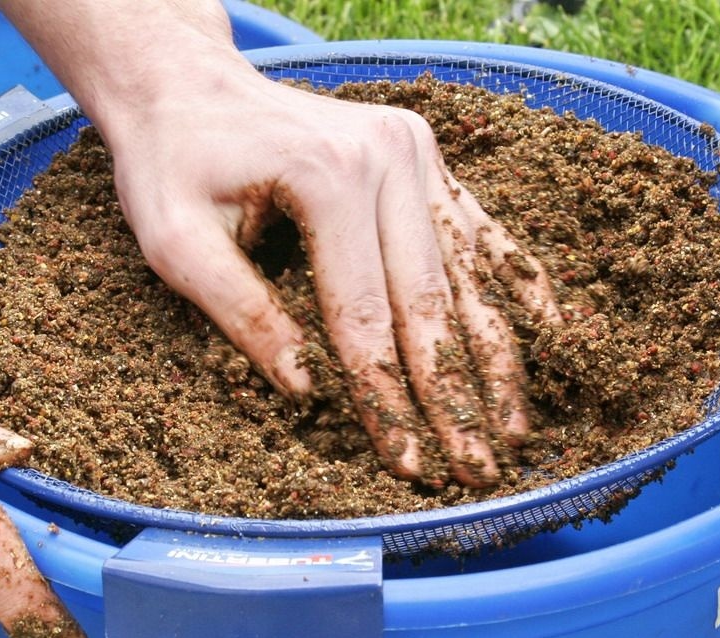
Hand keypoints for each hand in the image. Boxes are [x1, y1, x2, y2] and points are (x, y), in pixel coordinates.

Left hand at [104, 69, 563, 486]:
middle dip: (453, 396)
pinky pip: (482, 228)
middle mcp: (389, 158)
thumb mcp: (175, 239)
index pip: (366, 315)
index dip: (387, 398)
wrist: (188, 86)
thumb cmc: (173, 163)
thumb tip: (304, 390)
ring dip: (496, 358)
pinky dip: (514, 284)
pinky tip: (546, 335)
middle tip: (476, 468)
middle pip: (431, 301)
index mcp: (328, 177)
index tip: (410, 463)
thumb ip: (238, 311)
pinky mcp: (423, 156)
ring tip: (516, 429)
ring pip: (470, 274)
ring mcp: (415, 153)